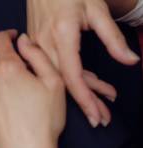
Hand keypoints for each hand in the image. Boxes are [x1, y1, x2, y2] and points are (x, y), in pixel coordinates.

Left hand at [0, 30, 64, 147]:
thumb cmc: (44, 120)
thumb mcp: (54, 82)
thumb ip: (37, 56)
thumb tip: (22, 41)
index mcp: (8, 67)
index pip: (0, 40)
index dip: (7, 36)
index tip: (13, 39)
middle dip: (5, 65)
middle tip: (20, 79)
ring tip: (5, 90)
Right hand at [27, 0, 139, 127]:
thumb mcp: (97, 10)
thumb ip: (113, 38)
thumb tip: (130, 61)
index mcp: (62, 34)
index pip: (73, 75)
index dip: (85, 98)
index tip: (96, 115)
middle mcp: (45, 44)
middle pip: (65, 83)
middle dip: (86, 103)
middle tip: (102, 118)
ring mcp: (37, 48)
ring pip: (58, 79)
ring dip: (80, 93)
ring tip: (101, 104)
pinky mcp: (35, 48)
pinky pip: (52, 70)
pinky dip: (71, 80)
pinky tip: (88, 85)